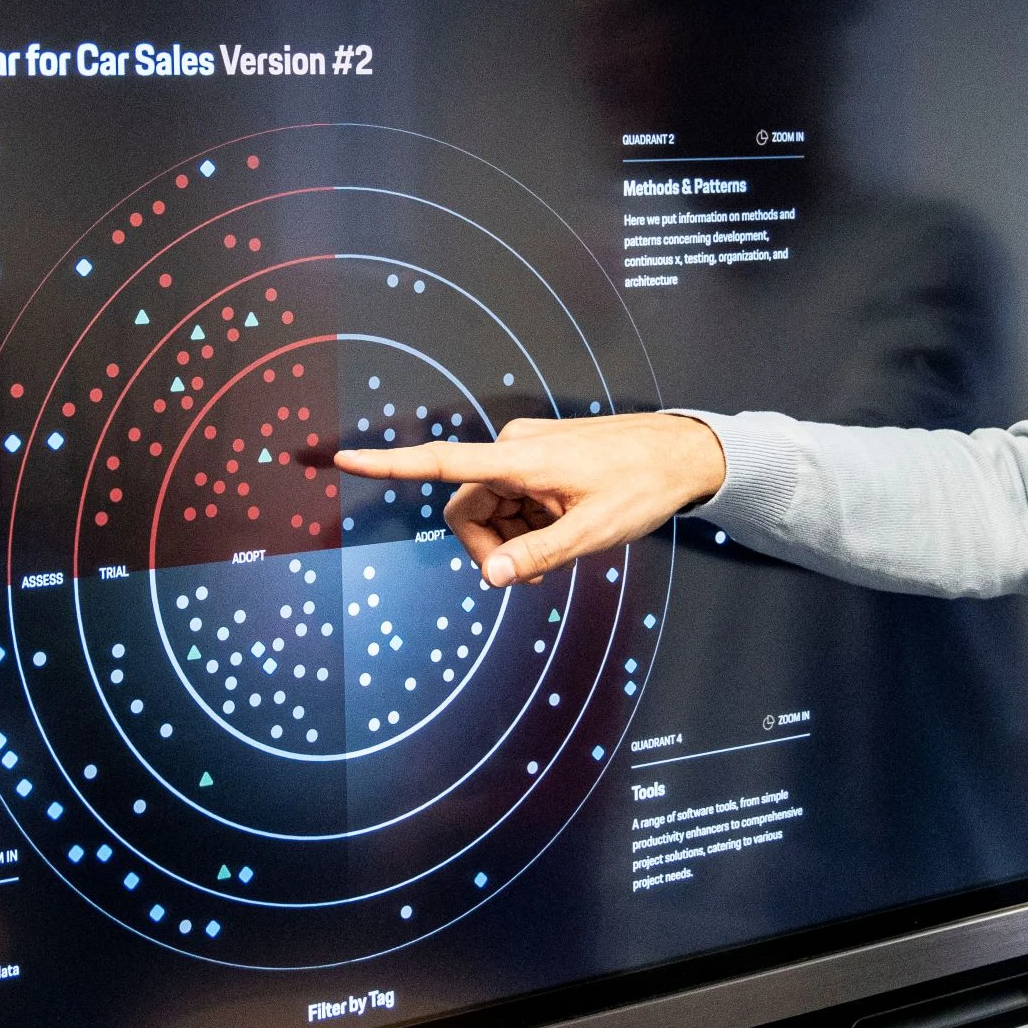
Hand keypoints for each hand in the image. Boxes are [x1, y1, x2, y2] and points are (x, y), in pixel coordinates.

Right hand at [336, 412, 725, 586]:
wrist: (681, 453)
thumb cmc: (641, 486)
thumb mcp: (591, 533)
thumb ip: (536, 557)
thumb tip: (491, 578)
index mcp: (519, 461)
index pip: (441, 463)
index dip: (389, 465)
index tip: (345, 460)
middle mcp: (513, 448)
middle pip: (467, 507)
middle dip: (489, 546)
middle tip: (530, 575)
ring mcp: (525, 450)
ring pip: (490, 506)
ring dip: (511, 535)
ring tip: (558, 545)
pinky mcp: (537, 455)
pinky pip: (511, 497)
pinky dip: (526, 521)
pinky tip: (561, 526)